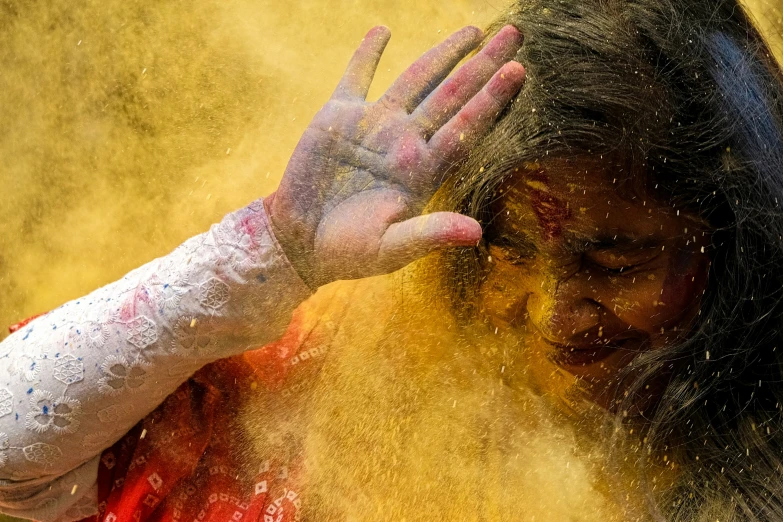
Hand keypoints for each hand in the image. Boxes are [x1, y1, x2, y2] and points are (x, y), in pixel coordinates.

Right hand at [266, 24, 524, 288]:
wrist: (300, 242)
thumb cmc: (348, 253)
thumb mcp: (390, 249)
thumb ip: (430, 234)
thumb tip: (477, 234)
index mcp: (422, 170)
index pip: (465, 127)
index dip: (491, 99)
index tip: (517, 70)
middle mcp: (405, 142)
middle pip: (452, 94)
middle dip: (482, 64)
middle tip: (513, 33)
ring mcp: (374, 126)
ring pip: (416, 79)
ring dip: (443, 53)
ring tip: (472, 29)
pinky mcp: (339, 118)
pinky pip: (356, 77)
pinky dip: (367, 54)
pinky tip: (382, 30)